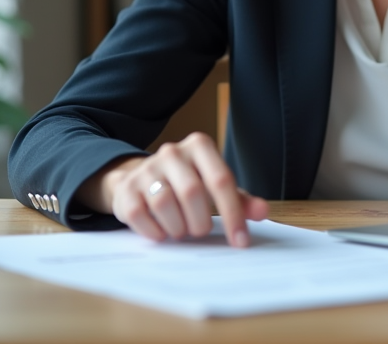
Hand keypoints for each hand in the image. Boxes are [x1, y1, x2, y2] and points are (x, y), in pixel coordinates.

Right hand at [99, 132, 268, 246]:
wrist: (141, 180)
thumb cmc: (187, 184)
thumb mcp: (215, 187)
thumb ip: (240, 199)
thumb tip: (262, 212)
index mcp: (200, 146)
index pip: (221, 180)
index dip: (232, 214)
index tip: (240, 241)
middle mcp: (172, 152)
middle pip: (192, 192)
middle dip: (200, 222)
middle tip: (200, 231)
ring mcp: (146, 168)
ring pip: (164, 203)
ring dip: (178, 227)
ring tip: (181, 230)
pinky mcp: (126, 188)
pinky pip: (140, 215)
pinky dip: (155, 231)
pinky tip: (162, 231)